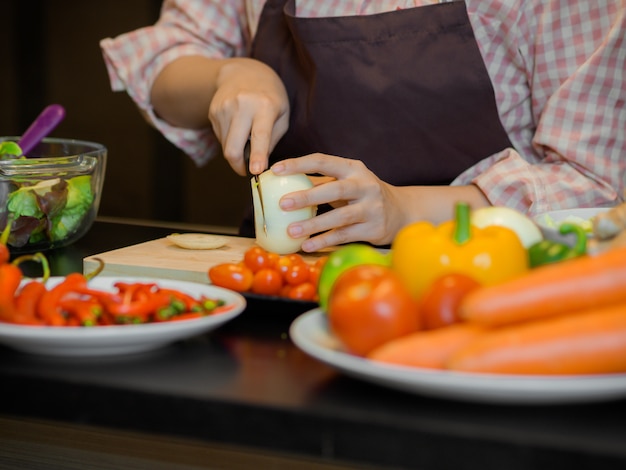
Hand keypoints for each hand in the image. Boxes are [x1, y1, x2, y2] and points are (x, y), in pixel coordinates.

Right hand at [210, 58, 289, 175]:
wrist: (243, 72)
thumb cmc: (270, 97)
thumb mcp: (282, 115)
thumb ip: (273, 139)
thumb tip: (259, 164)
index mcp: (264, 105)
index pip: (260, 135)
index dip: (258, 156)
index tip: (256, 171)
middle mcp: (242, 105)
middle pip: (233, 147)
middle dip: (238, 166)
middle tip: (245, 171)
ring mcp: (224, 108)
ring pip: (225, 146)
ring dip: (235, 152)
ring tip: (246, 140)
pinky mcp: (213, 111)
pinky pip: (220, 137)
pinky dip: (229, 140)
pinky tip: (237, 128)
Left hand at [270, 154, 408, 250]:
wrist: (400, 211)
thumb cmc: (362, 194)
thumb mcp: (345, 182)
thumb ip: (319, 182)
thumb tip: (281, 184)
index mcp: (353, 168)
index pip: (323, 161)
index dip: (298, 164)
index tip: (275, 170)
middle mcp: (365, 186)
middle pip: (334, 189)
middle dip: (307, 197)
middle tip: (282, 204)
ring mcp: (372, 208)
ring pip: (340, 217)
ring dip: (314, 225)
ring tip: (291, 231)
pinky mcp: (373, 229)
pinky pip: (345, 236)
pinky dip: (324, 241)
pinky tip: (306, 246)